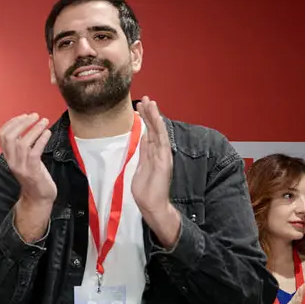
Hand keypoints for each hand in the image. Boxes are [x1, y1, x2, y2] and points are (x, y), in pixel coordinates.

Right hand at [0, 114, 55, 205]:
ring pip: (22, 143)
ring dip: (34, 129)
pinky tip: (47, 133)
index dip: (12, 122)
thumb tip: (26, 128)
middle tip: (35, 116)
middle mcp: (12, 161)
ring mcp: (21, 167)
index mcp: (9, 157)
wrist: (39, 198)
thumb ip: (22, 146)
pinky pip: (34, 152)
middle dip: (22, 123)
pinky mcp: (32, 171)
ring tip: (44, 121)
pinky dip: (41, 140)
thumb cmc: (35, 178)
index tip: (24, 116)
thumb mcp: (24, 160)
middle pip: (9, 137)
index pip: (2, 135)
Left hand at [132, 98, 178, 240]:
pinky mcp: (164, 160)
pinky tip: (156, 118)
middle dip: (150, 113)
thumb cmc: (146, 190)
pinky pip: (162, 141)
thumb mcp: (140, 167)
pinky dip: (159, 129)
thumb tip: (143, 138)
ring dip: (154, 116)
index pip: (150, 132)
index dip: (146, 119)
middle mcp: (160, 152)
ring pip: (159, 131)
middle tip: (145, 98)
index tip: (141, 107)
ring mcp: (163, 155)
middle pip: (155, 129)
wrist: (152, 205)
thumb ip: (144, 152)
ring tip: (150, 102)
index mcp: (153, 154)